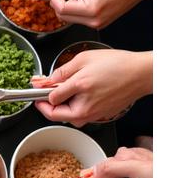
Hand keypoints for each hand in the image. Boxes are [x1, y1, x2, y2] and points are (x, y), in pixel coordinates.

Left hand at [33, 49, 151, 126]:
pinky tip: (77, 94)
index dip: (40, 94)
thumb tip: (45, 81)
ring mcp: (95, 115)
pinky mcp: (101, 116)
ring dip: (61, 108)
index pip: (51, 101)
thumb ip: (61, 72)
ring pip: (69, 117)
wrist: (141, 73)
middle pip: (57, 116)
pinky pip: (82, 116)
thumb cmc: (116, 64)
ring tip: (61, 91)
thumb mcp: (83, 60)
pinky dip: (74, 107)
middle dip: (47, 105)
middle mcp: (87, 107)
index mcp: (80, 90)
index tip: (36, 87)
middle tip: (43, 92)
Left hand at [50, 0, 151, 28]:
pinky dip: (77, 10)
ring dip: (68, 7)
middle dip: (60, 4)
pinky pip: (81, 19)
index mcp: (91, 9)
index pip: (62, 9)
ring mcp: (98, 24)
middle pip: (64, 17)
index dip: (54, 0)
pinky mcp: (100, 23)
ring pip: (71, 19)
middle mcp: (94, 21)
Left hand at [77, 147, 152, 177]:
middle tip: (135, 160)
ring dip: (127, 161)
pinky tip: (145, 164)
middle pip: (106, 177)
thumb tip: (89, 173)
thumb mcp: (137, 168)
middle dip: (118, 163)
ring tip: (144, 162)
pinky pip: (125, 172)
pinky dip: (133, 163)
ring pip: (116, 171)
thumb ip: (110, 168)